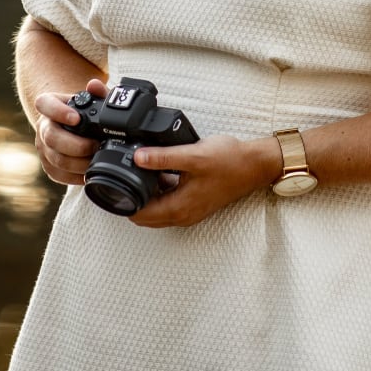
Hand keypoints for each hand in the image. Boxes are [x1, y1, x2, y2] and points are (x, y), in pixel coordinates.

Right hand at [33, 77, 107, 185]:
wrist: (73, 125)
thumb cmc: (83, 111)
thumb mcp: (91, 98)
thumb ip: (97, 91)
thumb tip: (94, 85)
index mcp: (49, 104)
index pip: (44, 104)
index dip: (58, 112)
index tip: (76, 119)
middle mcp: (43, 126)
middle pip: (51, 137)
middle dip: (76, 145)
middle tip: (95, 145)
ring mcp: (43, 147)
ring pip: (55, 159)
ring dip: (78, 163)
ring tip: (96, 160)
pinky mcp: (47, 164)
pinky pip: (58, 174)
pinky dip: (75, 176)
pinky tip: (88, 172)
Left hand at [128, 134, 278, 228]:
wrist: (255, 165)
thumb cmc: (229, 161)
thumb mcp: (192, 155)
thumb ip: (162, 157)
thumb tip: (136, 158)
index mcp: (179, 208)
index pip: (139, 215)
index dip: (124, 200)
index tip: (115, 181)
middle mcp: (183, 215)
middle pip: (146, 216)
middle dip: (132, 199)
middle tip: (124, 174)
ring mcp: (190, 211)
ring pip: (157, 209)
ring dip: (147, 195)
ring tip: (142, 170)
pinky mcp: (195, 203)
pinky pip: (170, 203)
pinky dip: (161, 192)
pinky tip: (163, 170)